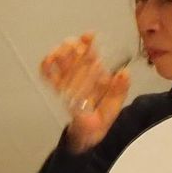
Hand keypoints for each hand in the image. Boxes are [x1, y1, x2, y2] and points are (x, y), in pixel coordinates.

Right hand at [40, 33, 132, 152]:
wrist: (88, 137)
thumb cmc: (101, 120)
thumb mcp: (114, 106)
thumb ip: (119, 90)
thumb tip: (124, 73)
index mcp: (97, 76)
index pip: (92, 57)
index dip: (89, 44)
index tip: (89, 36)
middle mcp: (82, 76)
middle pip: (75, 57)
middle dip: (74, 48)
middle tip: (76, 46)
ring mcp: (68, 82)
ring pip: (61, 63)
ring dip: (61, 55)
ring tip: (61, 52)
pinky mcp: (57, 90)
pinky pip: (49, 77)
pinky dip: (47, 68)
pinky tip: (48, 60)